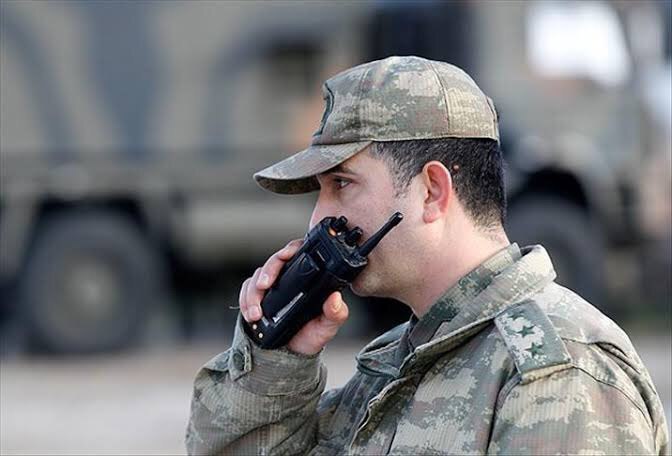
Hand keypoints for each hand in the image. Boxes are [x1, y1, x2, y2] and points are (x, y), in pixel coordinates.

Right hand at [239, 239, 348, 354]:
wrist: (291, 355)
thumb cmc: (310, 336)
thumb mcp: (327, 327)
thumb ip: (335, 314)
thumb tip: (335, 298)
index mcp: (309, 279)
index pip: (299, 253)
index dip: (291, 249)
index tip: (285, 255)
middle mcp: (289, 278)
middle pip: (274, 262)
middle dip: (266, 273)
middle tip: (264, 286)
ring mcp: (273, 286)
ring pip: (257, 276)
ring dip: (253, 293)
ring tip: (256, 314)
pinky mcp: (258, 296)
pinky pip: (246, 290)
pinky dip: (244, 300)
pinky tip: (250, 314)